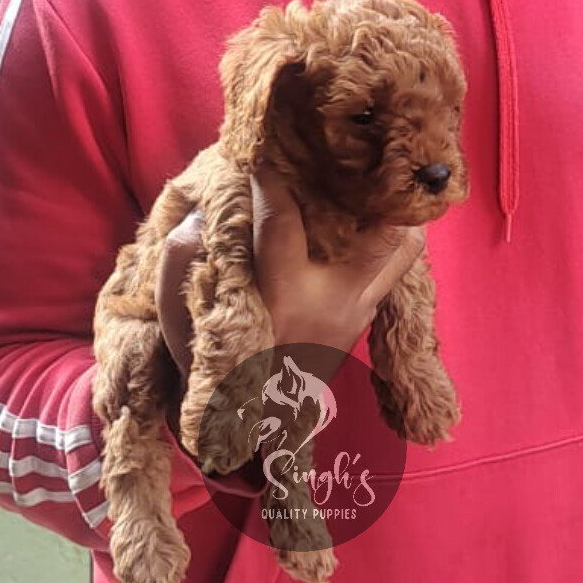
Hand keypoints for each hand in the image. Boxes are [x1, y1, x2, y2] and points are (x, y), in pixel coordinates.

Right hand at [154, 164, 425, 379]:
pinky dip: (385, 235)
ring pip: (403, 248)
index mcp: (282, 300)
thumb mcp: (179, 324)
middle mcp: (333, 305)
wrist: (249, 431)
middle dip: (370, 187)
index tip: (260, 152)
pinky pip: (394, 268)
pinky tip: (364, 213)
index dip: (268, 180)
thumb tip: (202, 215)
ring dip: (391, 211)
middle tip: (350, 152)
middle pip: (383, 232)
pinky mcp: (366, 321)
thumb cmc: (214, 369)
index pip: (281, 222)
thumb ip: (181, 265)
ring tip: (367, 180)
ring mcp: (358, 315)